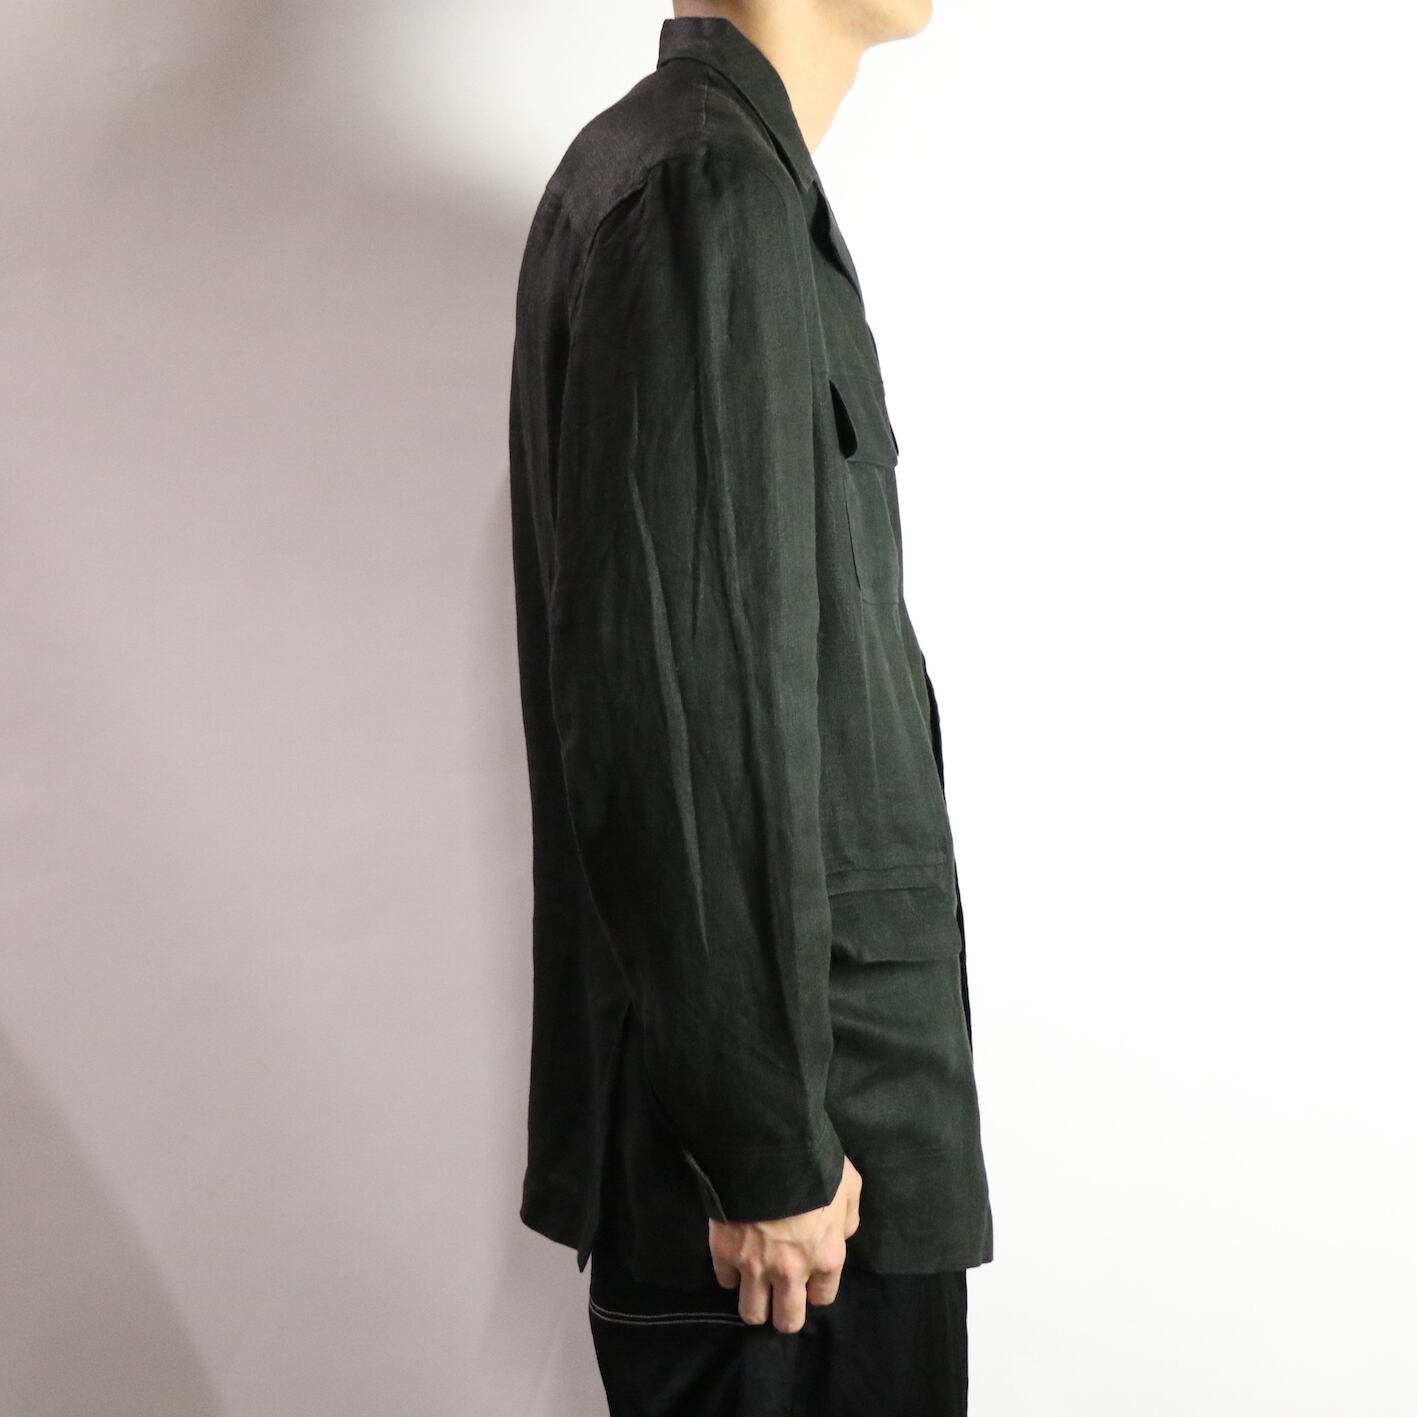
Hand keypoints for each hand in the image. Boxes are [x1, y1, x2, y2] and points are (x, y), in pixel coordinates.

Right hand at [707, 1155, 861, 1332]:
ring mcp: (755, 1265)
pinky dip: (729, 1273)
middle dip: (784, 1312)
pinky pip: (724, 1281)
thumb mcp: (848, 1185)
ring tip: (754, 1286)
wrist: (766, 1146)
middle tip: (779, 1294)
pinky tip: (734, 1257)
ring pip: (752, 1312)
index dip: (814, 1288)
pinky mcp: (724, 1252)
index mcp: (826, 1257)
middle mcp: (791, 1271)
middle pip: (787, 1321)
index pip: (822, 1298)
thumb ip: (848, 1216)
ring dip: (755, 1302)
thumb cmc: (814, 1163)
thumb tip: (840, 1234)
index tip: (807, 1276)